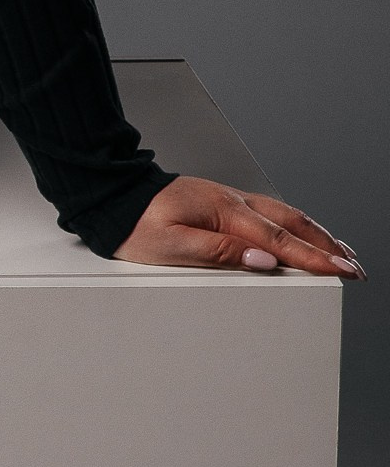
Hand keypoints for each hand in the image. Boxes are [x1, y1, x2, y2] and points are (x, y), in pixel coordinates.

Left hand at [113, 175, 363, 276]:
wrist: (111, 194)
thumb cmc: (134, 223)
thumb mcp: (169, 246)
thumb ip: (218, 254)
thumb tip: (263, 261)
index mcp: (224, 213)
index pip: (279, 241)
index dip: (314, 259)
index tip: (343, 271)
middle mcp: (232, 201)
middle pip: (292, 225)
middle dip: (327, 247)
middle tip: (355, 268)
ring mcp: (228, 199)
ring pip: (284, 215)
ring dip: (315, 234)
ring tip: (339, 251)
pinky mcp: (221, 202)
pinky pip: (268, 213)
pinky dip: (293, 224)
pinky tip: (298, 232)